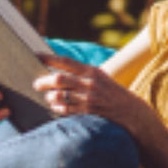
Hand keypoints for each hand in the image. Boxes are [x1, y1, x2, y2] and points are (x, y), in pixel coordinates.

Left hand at [33, 54, 151, 132]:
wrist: (132, 112)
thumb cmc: (112, 94)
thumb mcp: (100, 78)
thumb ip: (82, 74)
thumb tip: (57, 72)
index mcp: (91, 71)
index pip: (66, 61)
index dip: (48, 57)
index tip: (35, 55)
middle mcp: (89, 83)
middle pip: (58, 79)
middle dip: (43, 81)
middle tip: (36, 84)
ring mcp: (89, 98)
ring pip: (59, 96)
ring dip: (50, 97)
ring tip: (48, 97)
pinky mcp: (88, 112)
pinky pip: (65, 110)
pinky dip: (57, 108)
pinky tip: (55, 107)